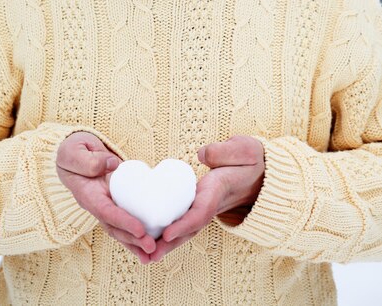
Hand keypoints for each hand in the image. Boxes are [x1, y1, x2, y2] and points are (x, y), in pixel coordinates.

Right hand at [56, 132, 156, 262]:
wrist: (77, 151)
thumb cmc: (73, 151)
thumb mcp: (74, 151)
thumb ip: (89, 160)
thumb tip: (112, 165)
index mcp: (86, 195)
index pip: (106, 212)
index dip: (123, 222)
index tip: (140, 230)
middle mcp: (97, 204)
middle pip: (115, 227)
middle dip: (133, 239)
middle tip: (152, 247)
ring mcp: (108, 204)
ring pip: (121, 228)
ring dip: (137, 243)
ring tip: (155, 253)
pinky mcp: (118, 200)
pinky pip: (128, 218)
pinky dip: (138, 233)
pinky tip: (154, 242)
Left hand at [149, 135, 264, 262]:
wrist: (261, 171)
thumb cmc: (249, 159)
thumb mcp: (244, 150)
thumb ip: (224, 151)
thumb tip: (201, 155)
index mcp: (220, 191)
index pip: (201, 212)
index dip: (184, 225)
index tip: (167, 234)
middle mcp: (212, 204)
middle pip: (190, 229)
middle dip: (170, 244)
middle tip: (149, 255)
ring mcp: (205, 206)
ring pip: (185, 229)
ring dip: (167, 244)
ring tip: (145, 255)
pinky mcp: (199, 203)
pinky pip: (183, 220)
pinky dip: (169, 233)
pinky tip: (152, 240)